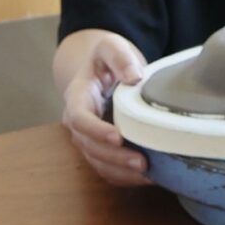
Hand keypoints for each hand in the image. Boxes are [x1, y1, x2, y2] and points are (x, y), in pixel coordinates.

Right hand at [60, 36, 152, 187]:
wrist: (102, 71)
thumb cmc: (106, 59)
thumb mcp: (111, 47)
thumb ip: (120, 57)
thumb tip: (134, 77)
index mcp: (77, 97)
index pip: (79, 118)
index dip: (96, 130)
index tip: (117, 137)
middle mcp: (78, 122)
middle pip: (88, 146)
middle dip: (114, 158)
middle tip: (141, 162)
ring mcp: (87, 139)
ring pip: (97, 162)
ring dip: (120, 171)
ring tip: (147, 174)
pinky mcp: (100, 149)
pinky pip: (107, 169)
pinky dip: (124, 177)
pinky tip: (147, 178)